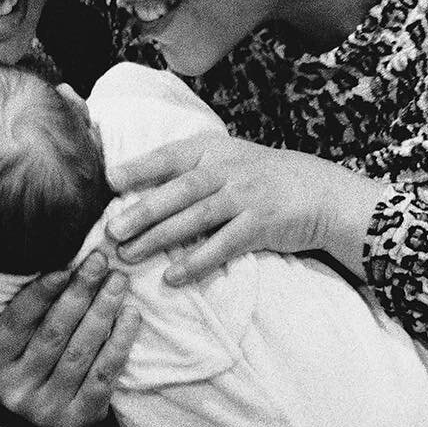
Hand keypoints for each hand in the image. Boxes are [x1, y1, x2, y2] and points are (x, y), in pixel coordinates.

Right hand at [0, 250, 140, 426]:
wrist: (46, 410)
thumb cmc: (31, 360)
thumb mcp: (17, 340)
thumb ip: (30, 312)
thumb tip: (63, 264)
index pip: (16, 323)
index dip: (40, 294)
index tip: (64, 268)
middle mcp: (13, 391)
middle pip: (52, 334)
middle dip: (80, 294)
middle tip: (100, 263)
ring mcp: (45, 409)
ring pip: (80, 352)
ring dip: (103, 311)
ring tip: (117, 282)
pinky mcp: (76, 420)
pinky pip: (103, 375)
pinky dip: (119, 343)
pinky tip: (130, 315)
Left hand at [105, 132, 389, 284]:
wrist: (320, 192)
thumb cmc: (260, 178)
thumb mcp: (226, 160)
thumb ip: (187, 170)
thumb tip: (133, 186)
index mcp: (212, 150)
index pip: (169, 156)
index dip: (139, 167)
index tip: (108, 180)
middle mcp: (227, 170)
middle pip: (178, 191)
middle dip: (142, 210)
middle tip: (111, 230)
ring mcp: (246, 197)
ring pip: (196, 218)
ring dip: (160, 238)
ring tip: (130, 254)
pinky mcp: (262, 225)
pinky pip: (224, 245)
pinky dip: (198, 261)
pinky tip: (174, 276)